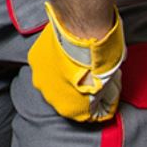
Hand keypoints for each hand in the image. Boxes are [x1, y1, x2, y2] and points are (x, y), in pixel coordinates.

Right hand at [28, 3, 123, 121]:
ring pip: (53, 80)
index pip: (93, 113)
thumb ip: (106, 91)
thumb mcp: (113, 82)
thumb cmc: (101, 59)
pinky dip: (53, 61)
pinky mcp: (34, 60)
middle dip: (79, 88)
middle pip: (68, 97)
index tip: (108, 88)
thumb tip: (107, 88)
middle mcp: (51, 99)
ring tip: (76, 61)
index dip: (102, 100)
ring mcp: (39, 78)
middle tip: (91, 72)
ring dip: (63, 74)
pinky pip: (45, 64)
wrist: (84, 33)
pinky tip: (64, 52)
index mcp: (73, 110)